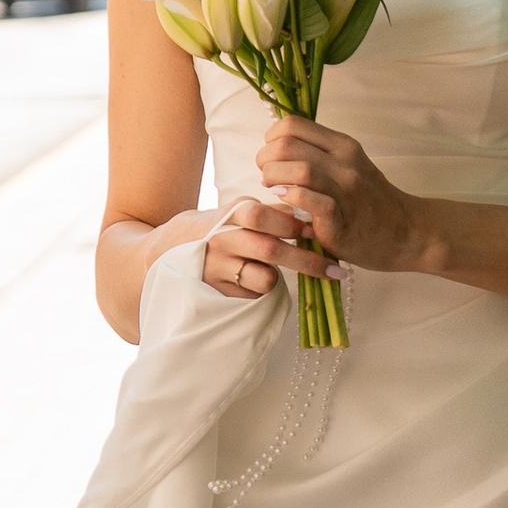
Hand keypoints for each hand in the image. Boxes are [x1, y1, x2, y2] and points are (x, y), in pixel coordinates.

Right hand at [199, 198, 333, 301]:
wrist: (172, 249)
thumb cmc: (220, 227)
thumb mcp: (239, 211)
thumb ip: (271, 212)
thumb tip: (308, 215)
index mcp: (230, 216)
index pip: (261, 216)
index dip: (291, 225)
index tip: (315, 233)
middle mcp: (222, 241)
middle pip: (270, 250)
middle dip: (306, 261)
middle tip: (334, 269)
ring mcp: (219, 269)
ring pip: (265, 279)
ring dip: (280, 277)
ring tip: (275, 271)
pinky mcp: (220, 292)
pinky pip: (255, 295)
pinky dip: (262, 290)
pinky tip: (254, 281)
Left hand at [252, 118, 424, 275]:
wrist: (406, 233)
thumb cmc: (370, 202)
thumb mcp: (349, 166)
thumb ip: (319, 155)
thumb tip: (278, 148)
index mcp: (343, 145)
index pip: (292, 125)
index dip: (271, 139)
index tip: (273, 157)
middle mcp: (345, 162)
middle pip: (287, 145)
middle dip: (265, 160)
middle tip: (268, 177)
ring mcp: (346, 190)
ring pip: (298, 169)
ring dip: (274, 178)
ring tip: (274, 189)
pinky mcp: (341, 219)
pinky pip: (309, 199)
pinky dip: (290, 198)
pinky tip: (286, 202)